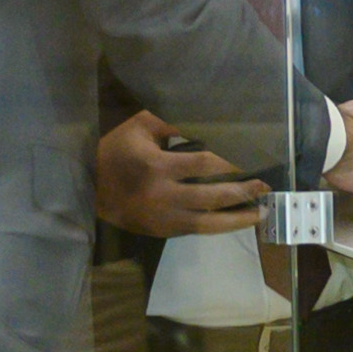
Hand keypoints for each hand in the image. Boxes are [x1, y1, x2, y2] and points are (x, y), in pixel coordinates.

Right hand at [92, 108, 261, 237]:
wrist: (87, 186)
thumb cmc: (115, 149)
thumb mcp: (140, 126)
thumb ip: (172, 122)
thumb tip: (209, 120)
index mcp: (157, 167)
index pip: (205, 165)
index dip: (231, 164)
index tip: (253, 159)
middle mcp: (163, 196)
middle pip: (212, 197)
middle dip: (243, 193)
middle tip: (266, 188)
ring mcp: (163, 218)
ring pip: (208, 224)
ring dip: (237, 219)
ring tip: (261, 213)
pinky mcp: (162, 231)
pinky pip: (196, 230)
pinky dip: (218, 226)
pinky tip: (235, 221)